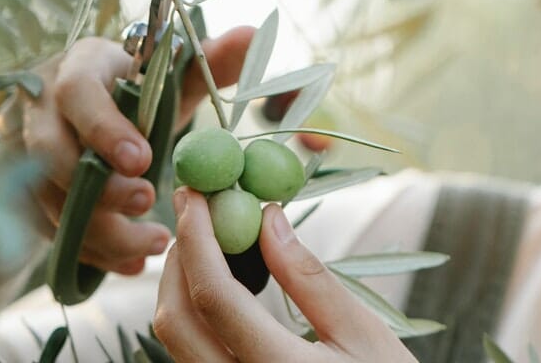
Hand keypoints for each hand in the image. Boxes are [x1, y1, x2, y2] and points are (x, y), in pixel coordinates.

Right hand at [22, 27, 253, 274]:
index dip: (104, 129)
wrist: (94, 102)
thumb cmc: (136, 86)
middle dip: (98, 187)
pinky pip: (50, 230)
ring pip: (47, 200)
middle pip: (50, 153)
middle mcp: (42, 108)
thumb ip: (211, 59)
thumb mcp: (171, 72)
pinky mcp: (28, 192)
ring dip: (100, 231)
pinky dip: (92, 252)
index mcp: (78, 67)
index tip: (144, 160)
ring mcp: (27, 153)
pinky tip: (132, 262)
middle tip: (147, 202)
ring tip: (154, 244)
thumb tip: (252, 35)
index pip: (76, 93)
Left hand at [154, 187, 415, 361]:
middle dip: (179, 258)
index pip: (214, 296)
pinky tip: (218, 286)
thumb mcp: (364, 337)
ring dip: (180, 285)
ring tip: (207, 242)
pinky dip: (192, 314)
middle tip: (197, 212)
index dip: (197, 238)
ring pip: (175, 343)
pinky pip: (190, 358)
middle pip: (176, 321)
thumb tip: (266, 218)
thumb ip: (308, 278)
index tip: (196, 195)